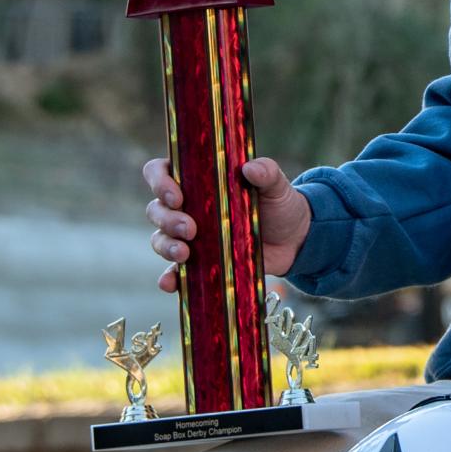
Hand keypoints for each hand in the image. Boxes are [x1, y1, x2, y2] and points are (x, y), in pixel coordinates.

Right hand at [143, 155, 313, 293]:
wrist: (293, 240)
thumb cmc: (279, 205)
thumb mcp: (276, 185)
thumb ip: (267, 172)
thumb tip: (251, 168)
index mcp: (198, 179)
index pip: (161, 171)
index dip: (159, 181)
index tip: (177, 195)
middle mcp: (187, 206)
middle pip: (157, 209)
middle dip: (167, 219)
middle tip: (190, 228)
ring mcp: (190, 236)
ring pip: (160, 239)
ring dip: (166, 246)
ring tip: (184, 254)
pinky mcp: (199, 262)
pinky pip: (174, 271)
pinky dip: (169, 278)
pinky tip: (171, 283)